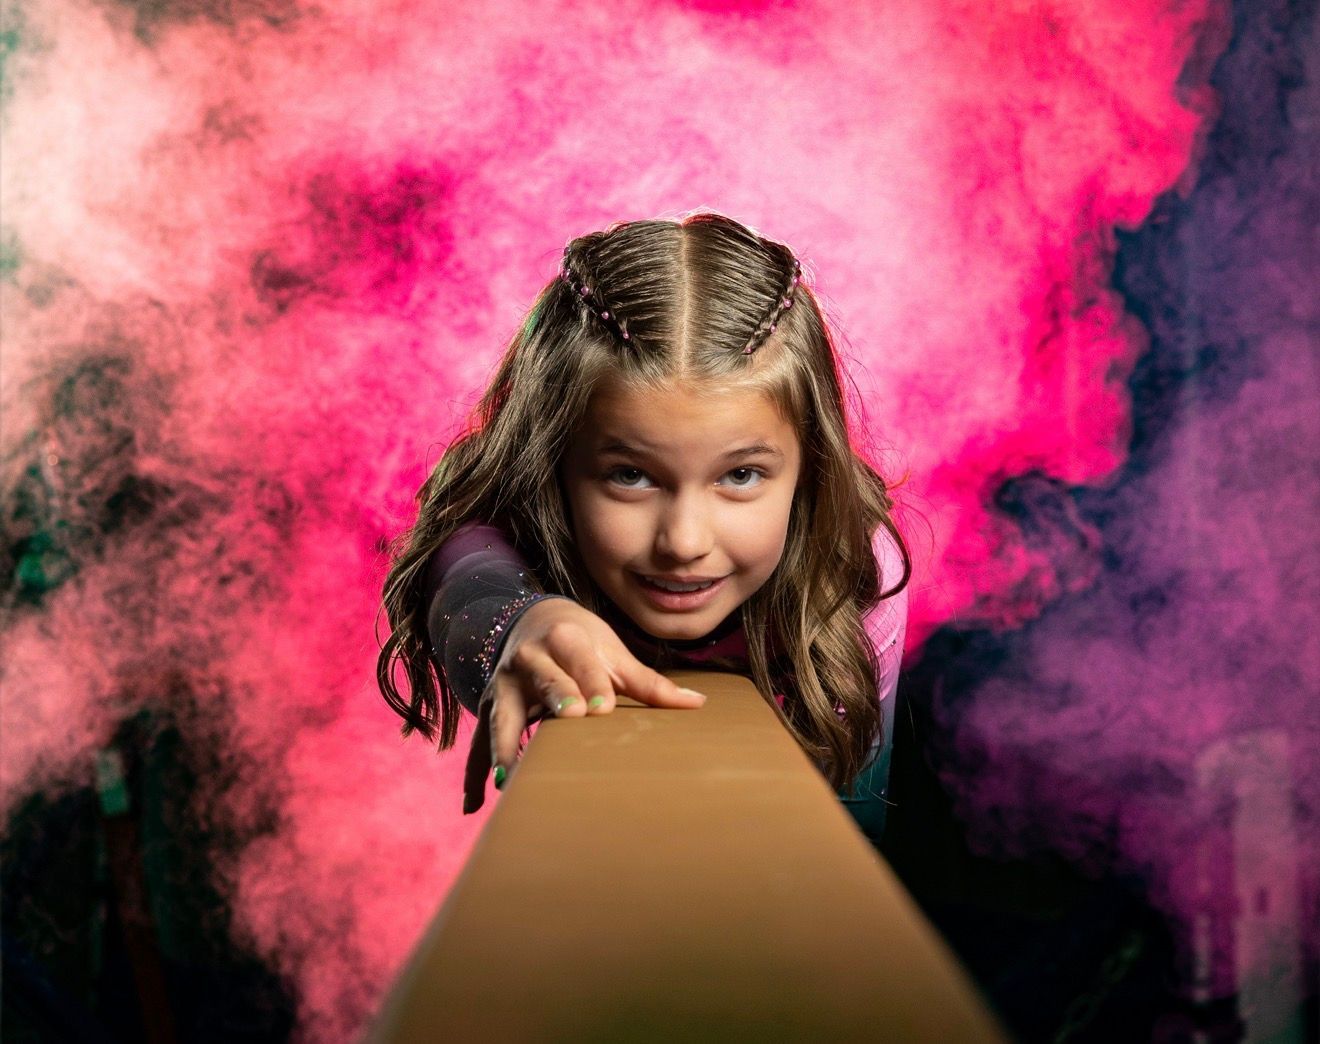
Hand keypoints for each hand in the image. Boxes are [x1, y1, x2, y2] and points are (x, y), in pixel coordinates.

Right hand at [462, 598, 706, 812]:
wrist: (531, 620)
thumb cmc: (582, 642)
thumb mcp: (613, 653)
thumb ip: (650, 683)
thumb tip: (698, 704)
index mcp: (564, 639)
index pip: (581, 662)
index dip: (592, 684)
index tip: (602, 709)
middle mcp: (530, 658)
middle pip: (544, 680)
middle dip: (556, 698)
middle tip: (570, 719)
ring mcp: (505, 683)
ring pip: (503, 715)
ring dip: (506, 745)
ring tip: (510, 779)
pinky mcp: (492, 706)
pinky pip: (481, 742)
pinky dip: (477, 772)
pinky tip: (475, 804)